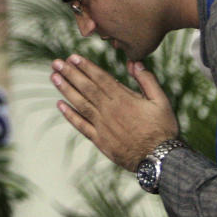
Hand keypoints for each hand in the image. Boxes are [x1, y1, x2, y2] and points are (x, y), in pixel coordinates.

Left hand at [50, 54, 179, 170]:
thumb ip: (147, 80)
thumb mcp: (161, 101)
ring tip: (54, 77)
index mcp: (124, 99)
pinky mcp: (100, 140)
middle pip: (86, 88)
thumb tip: (134, 63)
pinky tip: (60, 105)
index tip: (73, 57)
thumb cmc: (162, 129)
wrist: (158, 159)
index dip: (86, 67)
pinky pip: (81, 126)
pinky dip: (70, 115)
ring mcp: (102, 126)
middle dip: (70, 74)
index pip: (100, 78)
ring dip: (66, 90)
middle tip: (57, 62)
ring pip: (80, 104)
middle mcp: (109, 110)